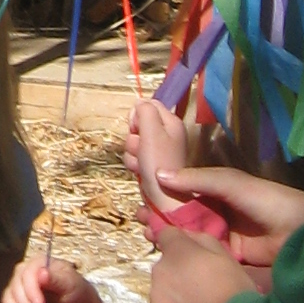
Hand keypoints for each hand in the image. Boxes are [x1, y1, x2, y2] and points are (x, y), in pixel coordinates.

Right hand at [1, 256, 101, 302]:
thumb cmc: (78, 295)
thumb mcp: (72, 285)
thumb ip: (57, 279)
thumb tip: (41, 273)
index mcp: (38, 264)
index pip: (26, 274)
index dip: (31, 291)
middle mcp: (25, 275)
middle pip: (14, 288)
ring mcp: (18, 291)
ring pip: (8, 301)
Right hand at [128, 95, 189, 215]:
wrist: (163, 199)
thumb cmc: (159, 164)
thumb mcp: (152, 132)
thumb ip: (145, 112)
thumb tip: (139, 103)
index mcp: (171, 122)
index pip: (148, 105)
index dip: (138, 115)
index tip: (137, 128)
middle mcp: (166, 134)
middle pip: (138, 124)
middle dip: (133, 137)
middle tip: (141, 148)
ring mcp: (157, 150)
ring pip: (133, 141)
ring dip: (132, 152)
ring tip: (142, 163)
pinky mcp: (150, 164)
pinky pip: (134, 156)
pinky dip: (134, 163)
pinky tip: (140, 171)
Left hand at [146, 232, 258, 302]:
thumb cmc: (233, 287)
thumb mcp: (224, 254)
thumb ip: (201, 240)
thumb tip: (187, 237)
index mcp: (176, 249)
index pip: (166, 234)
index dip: (178, 243)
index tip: (190, 254)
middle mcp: (159, 268)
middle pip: (165, 263)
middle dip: (178, 269)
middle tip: (200, 284)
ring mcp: (155, 294)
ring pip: (162, 287)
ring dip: (174, 291)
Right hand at [152, 165, 303, 274]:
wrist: (300, 232)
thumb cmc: (267, 199)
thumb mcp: (230, 182)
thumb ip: (196, 179)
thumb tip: (158, 175)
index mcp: (215, 191)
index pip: (182, 190)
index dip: (161, 191)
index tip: (138, 191)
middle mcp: (214, 212)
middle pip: (179, 214)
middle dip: (158, 214)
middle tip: (138, 217)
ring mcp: (218, 236)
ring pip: (185, 235)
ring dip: (166, 234)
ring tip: (146, 232)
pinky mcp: (223, 258)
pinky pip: (198, 254)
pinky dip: (181, 253)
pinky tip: (164, 252)